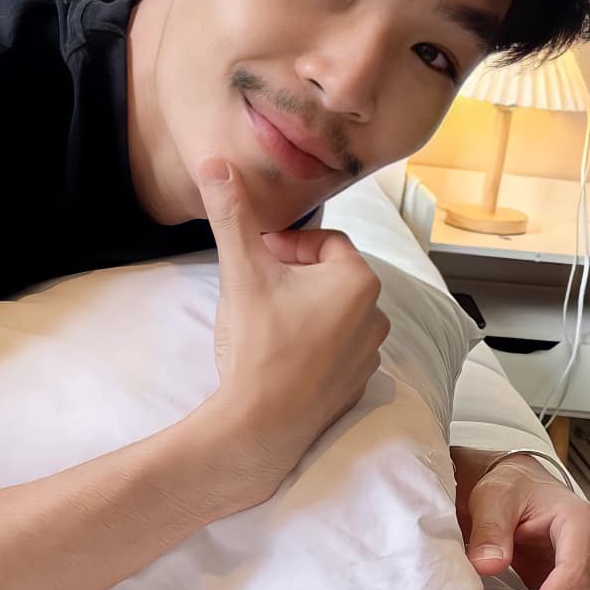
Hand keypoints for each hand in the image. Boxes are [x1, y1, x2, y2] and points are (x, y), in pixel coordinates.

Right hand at [196, 158, 388, 502]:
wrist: (260, 427)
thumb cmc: (257, 346)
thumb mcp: (241, 271)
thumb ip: (232, 214)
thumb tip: (214, 163)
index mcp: (357, 280)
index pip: (322, 242)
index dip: (285, 246)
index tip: (256, 260)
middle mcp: (376, 314)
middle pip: (330, 276)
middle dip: (293, 277)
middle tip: (256, 292)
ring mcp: (369, 354)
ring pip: (333, 312)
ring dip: (303, 310)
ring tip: (267, 325)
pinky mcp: (357, 384)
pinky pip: (337, 348)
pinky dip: (313, 345)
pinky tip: (280, 357)